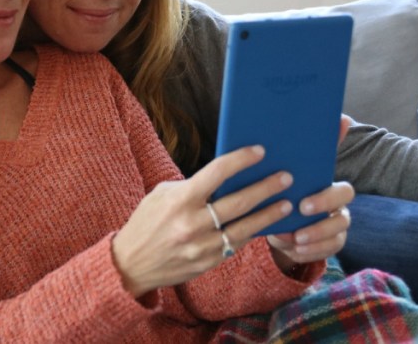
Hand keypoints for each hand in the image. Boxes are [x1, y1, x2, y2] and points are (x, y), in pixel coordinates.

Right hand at [112, 145, 293, 296]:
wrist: (130, 264)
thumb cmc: (147, 222)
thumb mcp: (162, 195)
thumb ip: (192, 186)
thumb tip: (225, 177)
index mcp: (180, 200)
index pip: (217, 173)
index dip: (241, 160)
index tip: (260, 151)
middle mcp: (192, 223)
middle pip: (239, 202)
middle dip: (266, 187)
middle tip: (286, 178)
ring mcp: (202, 246)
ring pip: (245, 227)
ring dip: (269, 214)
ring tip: (287, 203)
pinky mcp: (208, 263)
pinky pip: (236, 244)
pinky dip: (252, 233)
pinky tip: (265, 224)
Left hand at [266, 181, 354, 271]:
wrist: (282, 228)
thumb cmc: (285, 205)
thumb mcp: (282, 201)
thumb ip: (284, 200)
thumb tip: (277, 205)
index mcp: (333, 191)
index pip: (344, 192)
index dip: (326, 200)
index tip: (302, 206)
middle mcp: (340, 211)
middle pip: (344, 219)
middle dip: (321, 227)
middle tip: (297, 234)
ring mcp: (338, 231)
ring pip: (336, 239)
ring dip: (314, 242)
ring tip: (295, 242)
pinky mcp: (332, 246)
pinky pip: (327, 252)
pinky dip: (310, 251)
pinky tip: (296, 250)